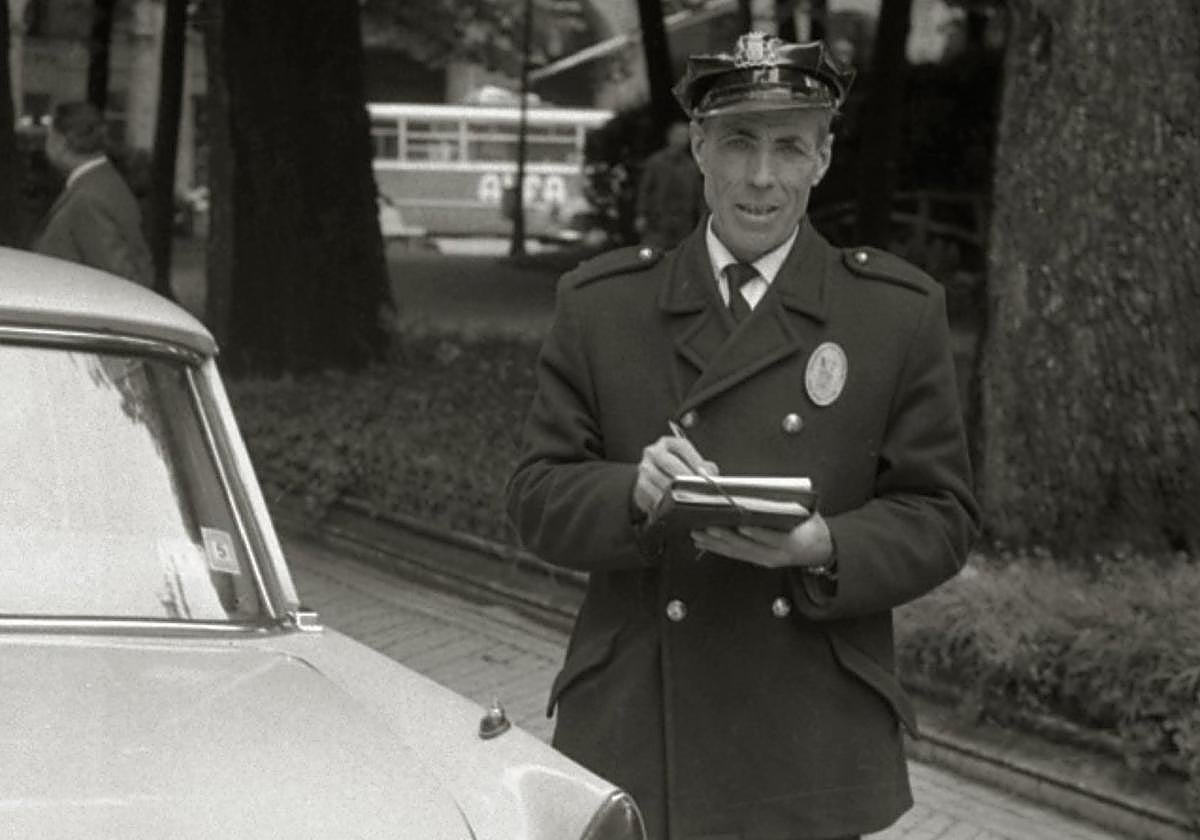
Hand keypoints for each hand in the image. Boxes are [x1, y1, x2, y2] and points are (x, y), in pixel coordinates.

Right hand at [633, 436, 718, 516]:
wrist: (651, 482)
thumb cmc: (674, 470)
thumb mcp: (689, 462)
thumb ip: (703, 466)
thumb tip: (711, 474)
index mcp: (668, 443)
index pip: (682, 447)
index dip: (696, 460)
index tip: (705, 474)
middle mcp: (654, 452)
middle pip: (671, 463)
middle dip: (687, 477)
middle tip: (698, 488)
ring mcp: (645, 469)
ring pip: (663, 481)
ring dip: (677, 492)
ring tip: (688, 499)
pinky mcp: (640, 486)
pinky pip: (654, 495)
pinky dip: (665, 501)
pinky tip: (672, 504)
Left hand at [691, 512, 832, 569]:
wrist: (822, 549)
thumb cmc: (812, 526)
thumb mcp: (808, 513)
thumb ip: (787, 505)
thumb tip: (761, 492)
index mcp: (794, 542)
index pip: (773, 538)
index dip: (756, 532)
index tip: (740, 524)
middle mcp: (778, 555)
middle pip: (749, 547)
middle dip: (726, 537)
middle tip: (708, 526)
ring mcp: (767, 560)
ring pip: (738, 553)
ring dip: (716, 544)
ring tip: (698, 534)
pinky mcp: (760, 561)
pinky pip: (737, 555)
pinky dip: (719, 548)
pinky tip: (705, 543)